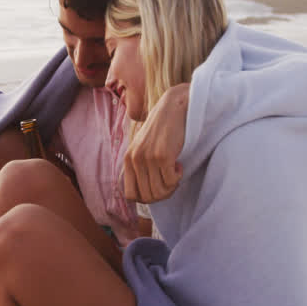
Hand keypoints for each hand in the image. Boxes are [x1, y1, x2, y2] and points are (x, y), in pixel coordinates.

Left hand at [123, 83, 188, 202]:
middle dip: (162, 194)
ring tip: (174, 172)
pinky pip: (171, 182)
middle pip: (147, 197)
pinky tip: (179, 165)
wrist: (174, 108)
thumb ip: (140, 167)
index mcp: (127, 160)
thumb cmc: (162, 130)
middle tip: (171, 181)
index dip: (147, 197)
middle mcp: (134, 160)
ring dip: (171, 187)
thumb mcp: (144, 148)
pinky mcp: (162, 155)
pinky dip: (178, 177)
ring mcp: (147, 158)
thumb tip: (147, 195)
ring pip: (159, 192)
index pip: (131, 195)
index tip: (159, 187)